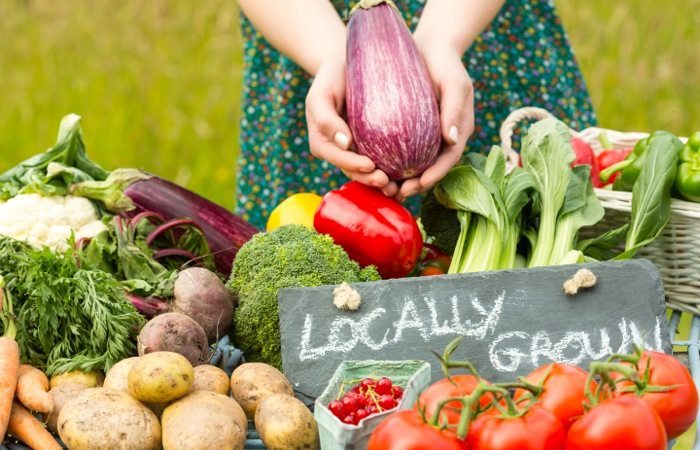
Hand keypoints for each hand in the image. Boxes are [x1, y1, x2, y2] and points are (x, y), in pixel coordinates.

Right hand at [305, 59, 394, 191]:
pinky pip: (382, 160)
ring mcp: (355, 150)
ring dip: (382, 183)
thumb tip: (345, 144)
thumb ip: (326, 119)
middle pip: (354, 171)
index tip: (370, 166)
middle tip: (387, 183)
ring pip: (367, 172)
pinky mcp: (372, 145)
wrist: (346, 66)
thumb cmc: (330, 78)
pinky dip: (393, 171)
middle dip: (369, 180)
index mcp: (323, 143)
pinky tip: (408, 176)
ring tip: (399, 188)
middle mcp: (339, 151)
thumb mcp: (321, 95)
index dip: (353, 165)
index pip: (338, 158)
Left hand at [395, 43, 473, 201]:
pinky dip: (392, 163)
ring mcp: (427, 134)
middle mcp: (443, 137)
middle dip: (416, 184)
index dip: (435, 175)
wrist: (430, 46)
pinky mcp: (411, 129)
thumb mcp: (454, 83)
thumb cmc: (445, 63)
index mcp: (458, 130)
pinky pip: (403, 151)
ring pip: (416, 164)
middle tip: (397, 193)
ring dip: (402, 179)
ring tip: (385, 189)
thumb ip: (454, 109)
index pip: (449, 159)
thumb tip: (451, 140)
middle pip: (432, 168)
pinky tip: (376, 169)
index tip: (419, 185)